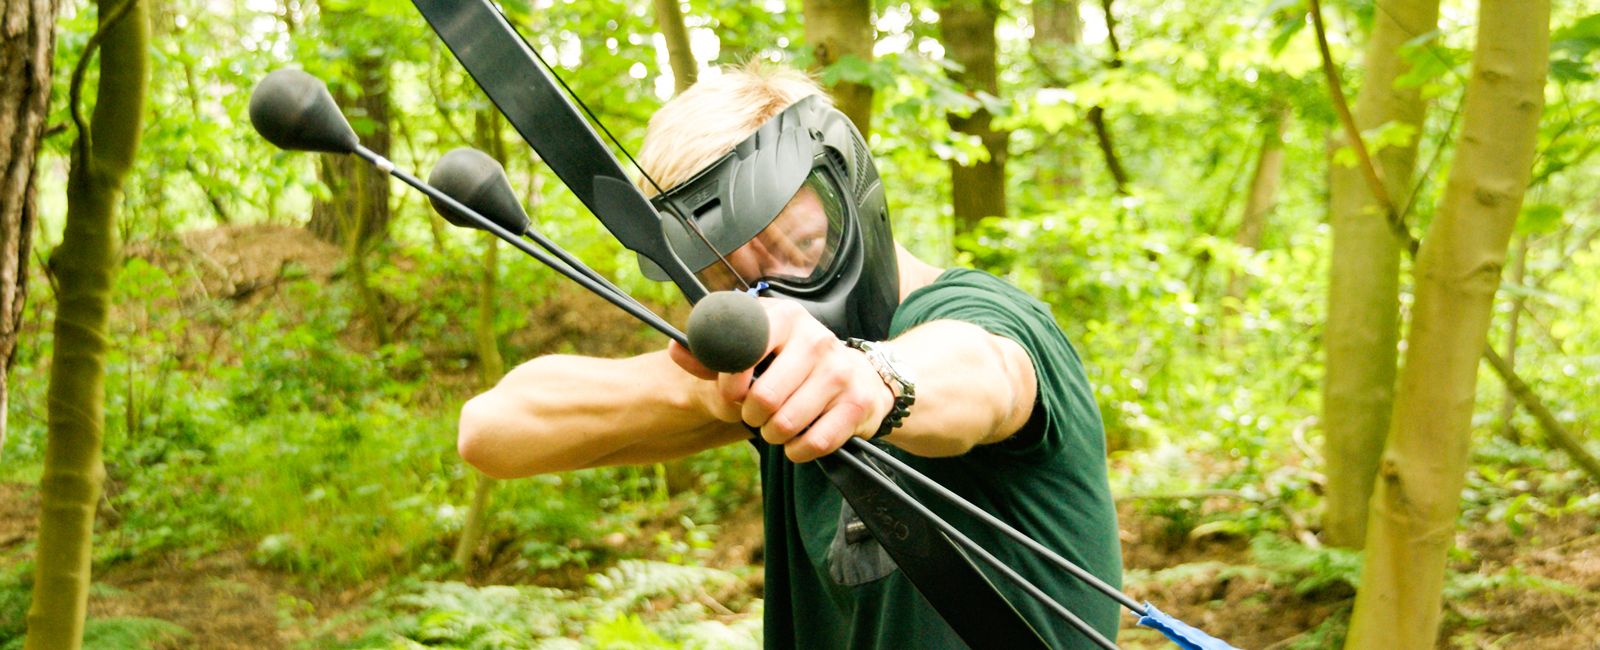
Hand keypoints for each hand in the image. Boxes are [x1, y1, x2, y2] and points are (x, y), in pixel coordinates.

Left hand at [668, 299, 892, 461]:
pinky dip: (797, 450)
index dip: (731, 384)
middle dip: (752, 415)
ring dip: (773, 434)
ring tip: (776, 426)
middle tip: (756, 414)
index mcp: (785, 318)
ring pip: (787, 423)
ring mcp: (839, 372)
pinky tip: (797, 440)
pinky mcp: (856, 404)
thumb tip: (677, 348)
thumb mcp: (758, 346)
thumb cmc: (794, 361)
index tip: (734, 394)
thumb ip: (714, 351)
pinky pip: (814, 442)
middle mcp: (816, 339)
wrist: (860, 375)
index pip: (745, 351)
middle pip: (764, 398)